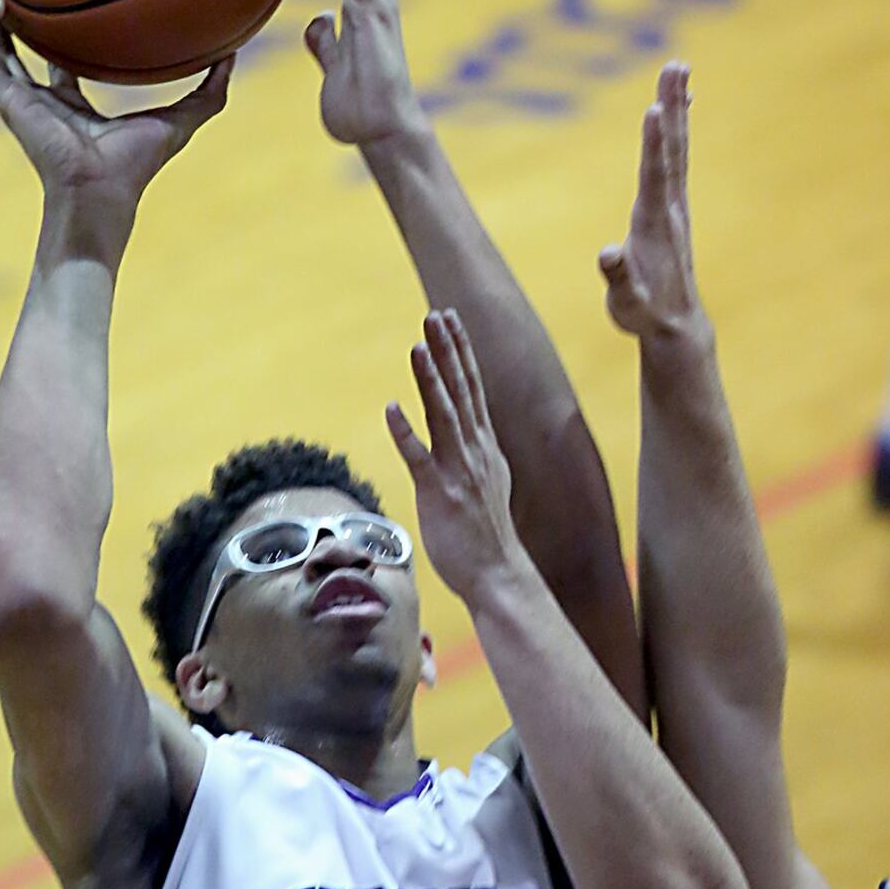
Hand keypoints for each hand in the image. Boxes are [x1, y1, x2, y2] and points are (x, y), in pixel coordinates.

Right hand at [0, 0, 232, 212]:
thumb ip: (209, 91)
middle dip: (5, 5)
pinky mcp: (5, 100)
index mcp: (70, 103)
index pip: (57, 60)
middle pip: (13, 42)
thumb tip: (233, 54)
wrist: (102, 194)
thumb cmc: (137, 167)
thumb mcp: (182, 119)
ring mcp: (17, 98)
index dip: (54, 29)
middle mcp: (39, 97)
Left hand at [387, 310, 524, 605]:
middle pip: (459, 391)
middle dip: (447, 351)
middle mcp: (474, 451)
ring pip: (443, 414)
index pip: (471, 389)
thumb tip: (468, 437)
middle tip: (434, 315)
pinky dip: (405, 432)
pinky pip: (419, 458)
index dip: (460, 353)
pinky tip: (391, 408)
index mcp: (484, 447)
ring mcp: (458, 470)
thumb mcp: (486, 484)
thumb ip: (475, 456)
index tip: (450, 321)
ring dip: (430, 379)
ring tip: (418, 346)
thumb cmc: (486, 535)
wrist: (498, 573)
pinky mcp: (440, 492)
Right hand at [599, 62, 706, 343]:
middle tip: (676, 66)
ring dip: (676, 107)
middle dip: (671, 107)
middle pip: (671, 149)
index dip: (654, 144)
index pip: (654, 177)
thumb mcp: (626, 304)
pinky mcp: (671, 206)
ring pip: (676, 147)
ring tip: (678, 70)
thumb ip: (618, 279)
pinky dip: (675, 128)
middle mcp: (669, 207)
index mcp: (654, 225)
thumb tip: (608, 254)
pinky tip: (676, 109)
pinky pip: (674, 158)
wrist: (675, 325)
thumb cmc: (644, 313)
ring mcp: (673, 205)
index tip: (655, 108)